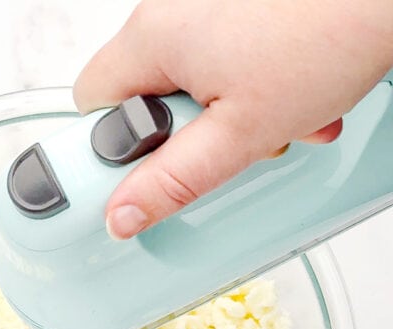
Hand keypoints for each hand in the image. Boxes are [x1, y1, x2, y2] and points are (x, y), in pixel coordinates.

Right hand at [73, 0, 392, 238]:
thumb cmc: (327, 36)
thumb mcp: (240, 134)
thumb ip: (174, 180)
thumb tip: (121, 216)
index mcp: (150, 38)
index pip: (91, 104)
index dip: (115, 144)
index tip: (152, 167)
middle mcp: (166, 9)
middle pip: (144, 93)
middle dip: (186, 131)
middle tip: (228, 142)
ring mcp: (200, 1)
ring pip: (189, 77)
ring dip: (225, 111)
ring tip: (274, 117)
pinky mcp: (234, 2)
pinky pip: (220, 52)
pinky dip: (247, 79)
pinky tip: (287, 90)